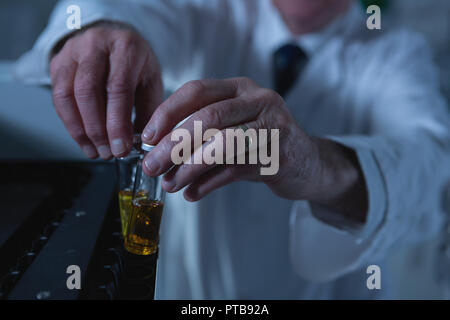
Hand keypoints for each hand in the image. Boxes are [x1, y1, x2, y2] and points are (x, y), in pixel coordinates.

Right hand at [50, 21, 162, 158]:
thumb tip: (143, 143)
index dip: (117, 122)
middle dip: (97, 129)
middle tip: (108, 153)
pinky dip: (70, 124)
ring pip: (67, 95)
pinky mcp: (57, 63)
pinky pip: (58, 98)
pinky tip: (84, 140)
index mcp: (125, 47)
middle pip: (88, 91)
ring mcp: (72, 52)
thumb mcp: (150, 80)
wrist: (112, 38)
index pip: (118, 87)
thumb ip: (148, 109)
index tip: (121, 148)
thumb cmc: (134, 63)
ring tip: (96, 151)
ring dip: (80, 130)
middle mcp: (95, 45)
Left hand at [141, 77, 367, 221]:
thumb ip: (201, 133)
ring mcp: (272, 126)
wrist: (307, 163)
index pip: (197, 90)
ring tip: (170, 184)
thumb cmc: (260, 144)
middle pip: (207, 118)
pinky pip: (236, 169)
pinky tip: (193, 194)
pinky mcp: (279, 155)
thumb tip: (156, 151)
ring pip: (222, 145)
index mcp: (240, 88)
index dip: (167, 112)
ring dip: (189, 168)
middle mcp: (258, 100)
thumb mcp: (232, 129)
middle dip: (173, 144)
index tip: (146, 136)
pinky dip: (209, 183)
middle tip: (151, 166)